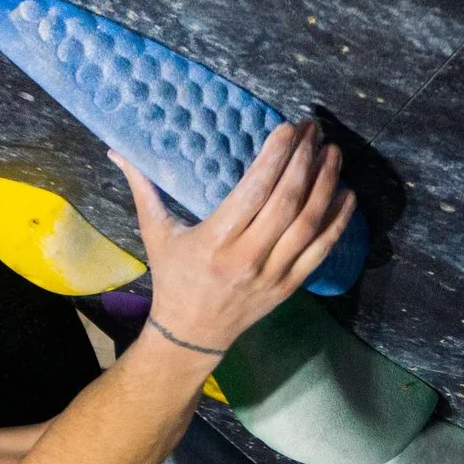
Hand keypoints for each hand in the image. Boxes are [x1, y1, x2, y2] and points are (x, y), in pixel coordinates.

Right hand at [113, 120, 355, 352]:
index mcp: (214, 241)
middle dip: (305, 161)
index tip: (289, 129)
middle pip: (287, 202)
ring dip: (326, 184)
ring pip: (309, 224)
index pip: (254, 191)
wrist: (192, 334)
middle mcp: (247, 258)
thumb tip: (117, 149)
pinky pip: (321, 250)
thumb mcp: (155, 232)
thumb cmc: (173, 277)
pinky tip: (347, 194)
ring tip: (333, 153)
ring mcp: (272, 274)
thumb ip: (143, 188)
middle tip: (315, 132)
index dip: (276, 158)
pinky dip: (338, 221)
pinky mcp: (289, 286)